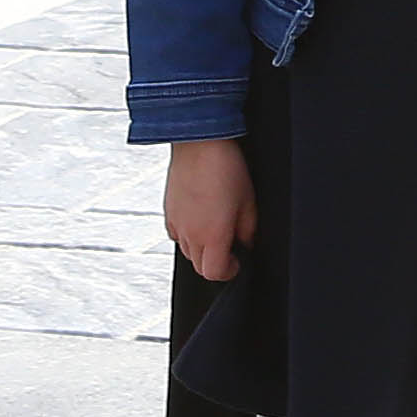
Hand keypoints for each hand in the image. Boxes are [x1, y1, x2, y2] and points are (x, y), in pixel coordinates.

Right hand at [166, 139, 257, 280]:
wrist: (198, 142)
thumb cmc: (225, 167)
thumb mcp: (249, 200)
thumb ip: (248, 230)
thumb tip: (246, 244)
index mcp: (212, 235)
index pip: (215, 274)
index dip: (229, 272)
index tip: (238, 262)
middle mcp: (190, 234)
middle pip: (200, 267)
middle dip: (216, 262)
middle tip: (230, 245)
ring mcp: (176, 224)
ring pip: (188, 253)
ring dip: (202, 249)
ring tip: (216, 227)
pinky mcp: (167, 213)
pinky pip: (178, 235)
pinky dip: (189, 234)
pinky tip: (201, 216)